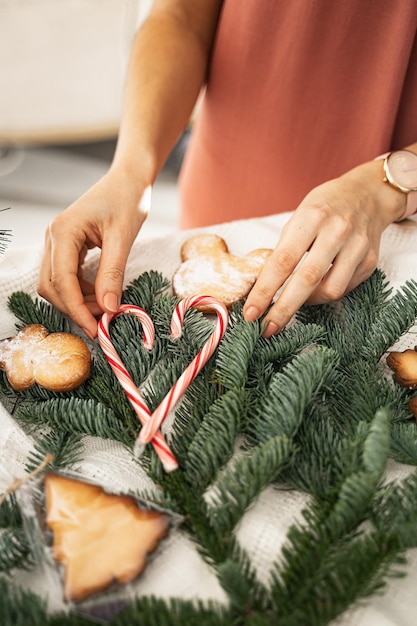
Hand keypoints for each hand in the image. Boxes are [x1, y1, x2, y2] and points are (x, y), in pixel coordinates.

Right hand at [38, 169, 149, 338]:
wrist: (128, 178)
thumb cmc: (127, 199)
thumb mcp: (123, 238)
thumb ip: (113, 273)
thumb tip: (109, 308)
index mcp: (63, 232)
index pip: (62, 281)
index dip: (77, 309)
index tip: (95, 329)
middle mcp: (53, 237)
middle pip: (51, 286)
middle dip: (75, 307)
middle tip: (102, 322)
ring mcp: (57, 241)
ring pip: (55, 283)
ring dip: (77, 301)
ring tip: (105, 308)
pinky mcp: (66, 245)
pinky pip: (65, 275)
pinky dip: (80, 290)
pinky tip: (100, 294)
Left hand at [243, 160, 405, 336]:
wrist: (368, 194)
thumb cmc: (326, 206)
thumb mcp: (299, 216)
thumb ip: (285, 248)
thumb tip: (264, 286)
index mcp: (311, 217)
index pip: (283, 261)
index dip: (265, 290)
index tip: (251, 312)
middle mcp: (336, 231)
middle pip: (306, 280)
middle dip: (283, 309)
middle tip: (266, 328)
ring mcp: (357, 246)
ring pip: (329, 290)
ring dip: (306, 303)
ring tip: (294, 302)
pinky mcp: (370, 260)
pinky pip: (344, 289)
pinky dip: (325, 294)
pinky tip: (316, 290)